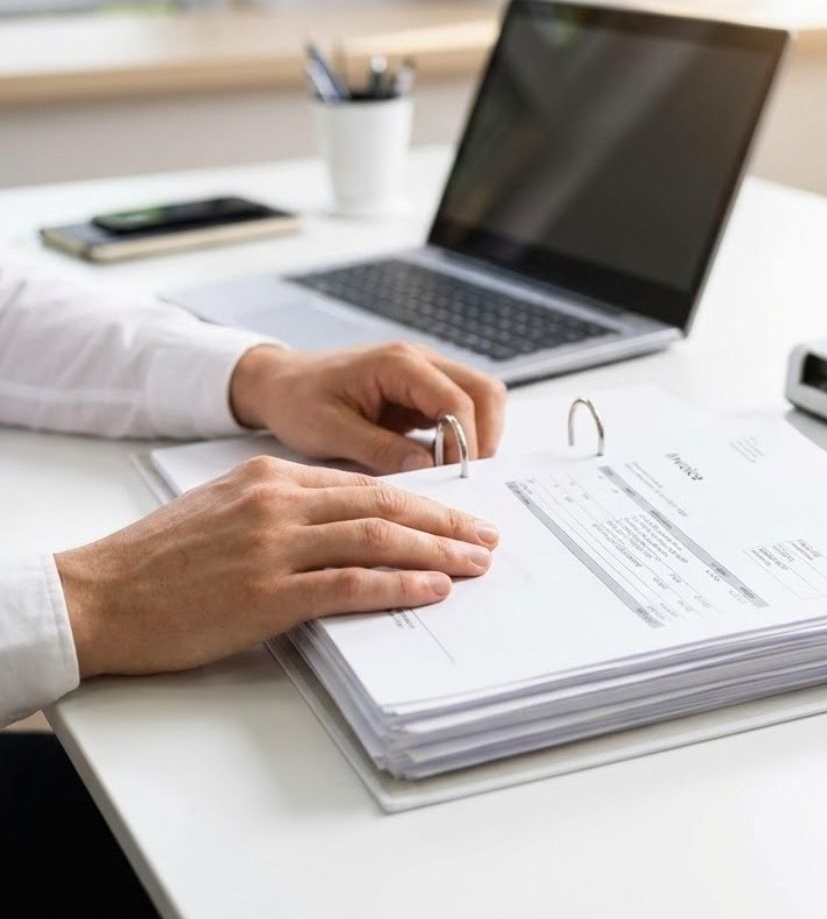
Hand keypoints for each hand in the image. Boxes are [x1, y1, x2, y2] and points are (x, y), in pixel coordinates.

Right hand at [54, 456, 498, 678]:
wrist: (98, 593)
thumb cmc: (160, 558)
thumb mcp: (225, 508)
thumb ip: (284, 507)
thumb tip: (344, 526)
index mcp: (272, 477)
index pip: (365, 485)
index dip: (419, 501)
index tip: (454, 514)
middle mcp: (279, 501)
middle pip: (383, 505)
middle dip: (443, 521)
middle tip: (484, 535)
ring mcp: (274, 546)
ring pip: (375, 538)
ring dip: (435, 551)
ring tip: (474, 562)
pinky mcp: (265, 592)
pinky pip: (348, 583)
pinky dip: (396, 585)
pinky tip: (430, 588)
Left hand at [229, 342, 506, 473]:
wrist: (278, 383)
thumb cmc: (297, 400)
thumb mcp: (331, 431)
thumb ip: (381, 450)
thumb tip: (429, 468)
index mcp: (398, 364)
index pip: (460, 400)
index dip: (466, 442)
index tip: (455, 477)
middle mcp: (421, 361)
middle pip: (486, 392)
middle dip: (485, 436)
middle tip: (464, 475)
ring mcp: (425, 374)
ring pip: (481, 399)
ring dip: (478, 435)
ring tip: (453, 470)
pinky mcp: (422, 392)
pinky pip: (461, 410)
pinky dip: (462, 435)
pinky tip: (440, 462)